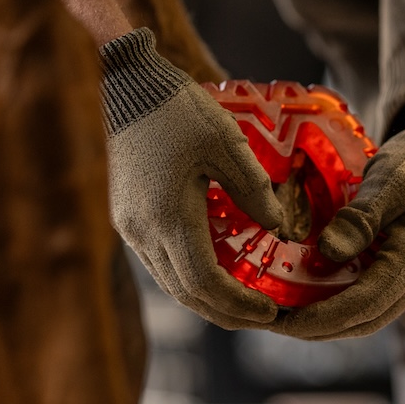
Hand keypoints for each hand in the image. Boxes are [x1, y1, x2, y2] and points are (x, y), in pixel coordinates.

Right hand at [101, 28, 282, 328]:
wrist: (126, 85)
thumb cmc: (177, 109)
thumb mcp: (226, 143)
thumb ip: (254, 190)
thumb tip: (278, 228)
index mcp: (168, 217)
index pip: (205, 284)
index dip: (239, 306)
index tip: (270, 312)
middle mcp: (143, 232)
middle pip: (186, 294)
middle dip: (226, 313)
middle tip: (262, 318)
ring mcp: (130, 226)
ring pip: (170, 282)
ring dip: (207, 300)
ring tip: (242, 302)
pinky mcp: (127, 216)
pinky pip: (160, 262)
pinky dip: (190, 277)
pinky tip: (214, 270)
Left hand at [272, 93, 404, 339]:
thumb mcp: (387, 181)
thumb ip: (359, 220)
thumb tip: (327, 252)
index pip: (364, 305)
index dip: (321, 319)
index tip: (282, 322)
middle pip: (366, 321)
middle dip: (318, 328)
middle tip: (273, 323)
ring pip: (371, 316)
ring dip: (330, 322)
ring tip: (287, 315)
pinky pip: (376, 300)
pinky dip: (343, 304)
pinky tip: (313, 296)